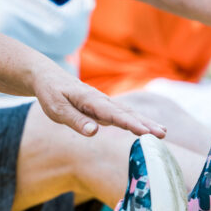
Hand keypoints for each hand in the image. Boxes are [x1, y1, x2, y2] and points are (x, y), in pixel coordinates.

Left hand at [33, 68, 166, 137]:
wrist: (48, 76)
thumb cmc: (51, 93)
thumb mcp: (56, 108)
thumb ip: (75, 120)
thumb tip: (94, 132)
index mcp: (89, 100)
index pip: (112, 114)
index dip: (129, 123)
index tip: (144, 132)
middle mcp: (100, 100)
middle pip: (126, 113)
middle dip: (145, 123)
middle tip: (163, 134)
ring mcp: (103, 103)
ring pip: (127, 113)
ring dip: (144, 121)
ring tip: (163, 132)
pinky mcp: (102, 107)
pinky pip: (121, 114)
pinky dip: (136, 120)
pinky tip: (147, 128)